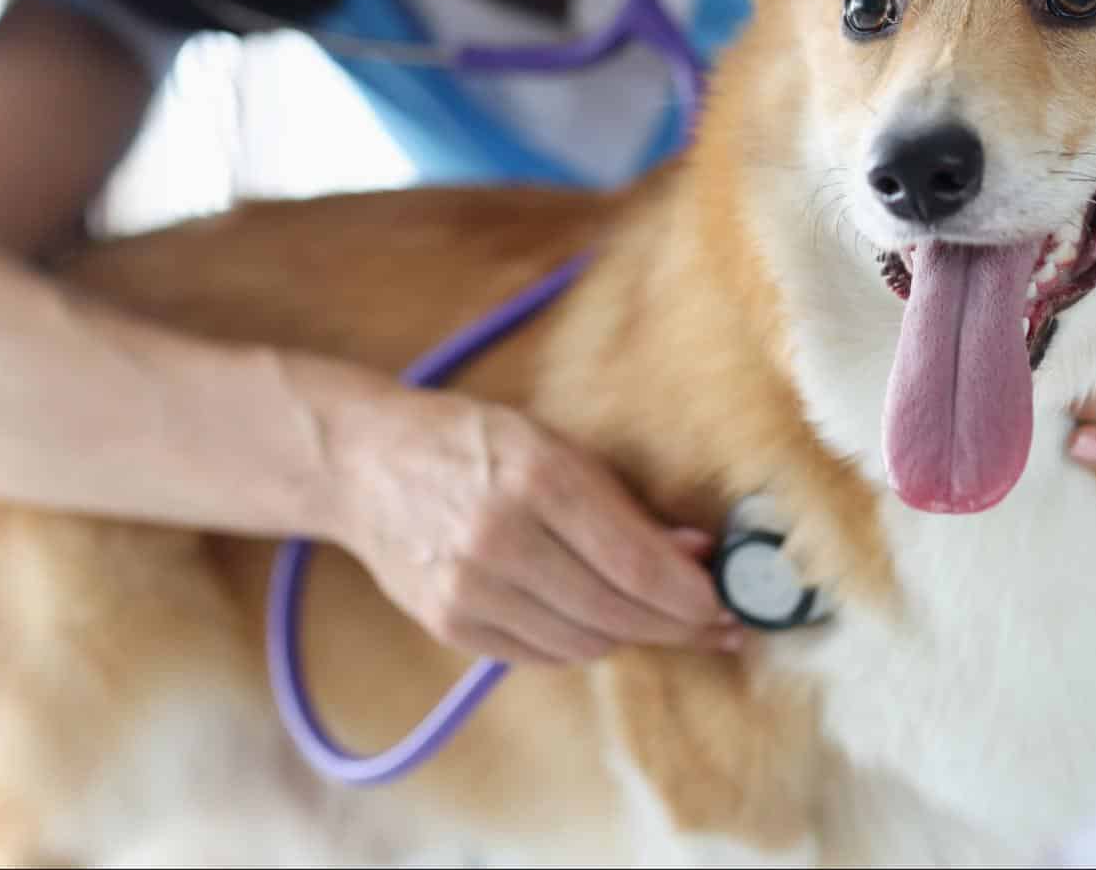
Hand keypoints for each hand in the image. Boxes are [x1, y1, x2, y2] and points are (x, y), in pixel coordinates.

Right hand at [331, 389, 741, 665]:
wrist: (365, 463)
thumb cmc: (473, 441)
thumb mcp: (554, 445)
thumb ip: (625, 503)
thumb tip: (698, 554)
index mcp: (536, 478)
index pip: (636, 563)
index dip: (692, 596)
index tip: (729, 605)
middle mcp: (501, 537)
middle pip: (616, 611)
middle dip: (679, 625)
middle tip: (718, 627)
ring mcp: (470, 589)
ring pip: (583, 642)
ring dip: (634, 636)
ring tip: (664, 622)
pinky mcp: (449, 624)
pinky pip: (541, 654)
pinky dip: (581, 643)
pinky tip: (603, 624)